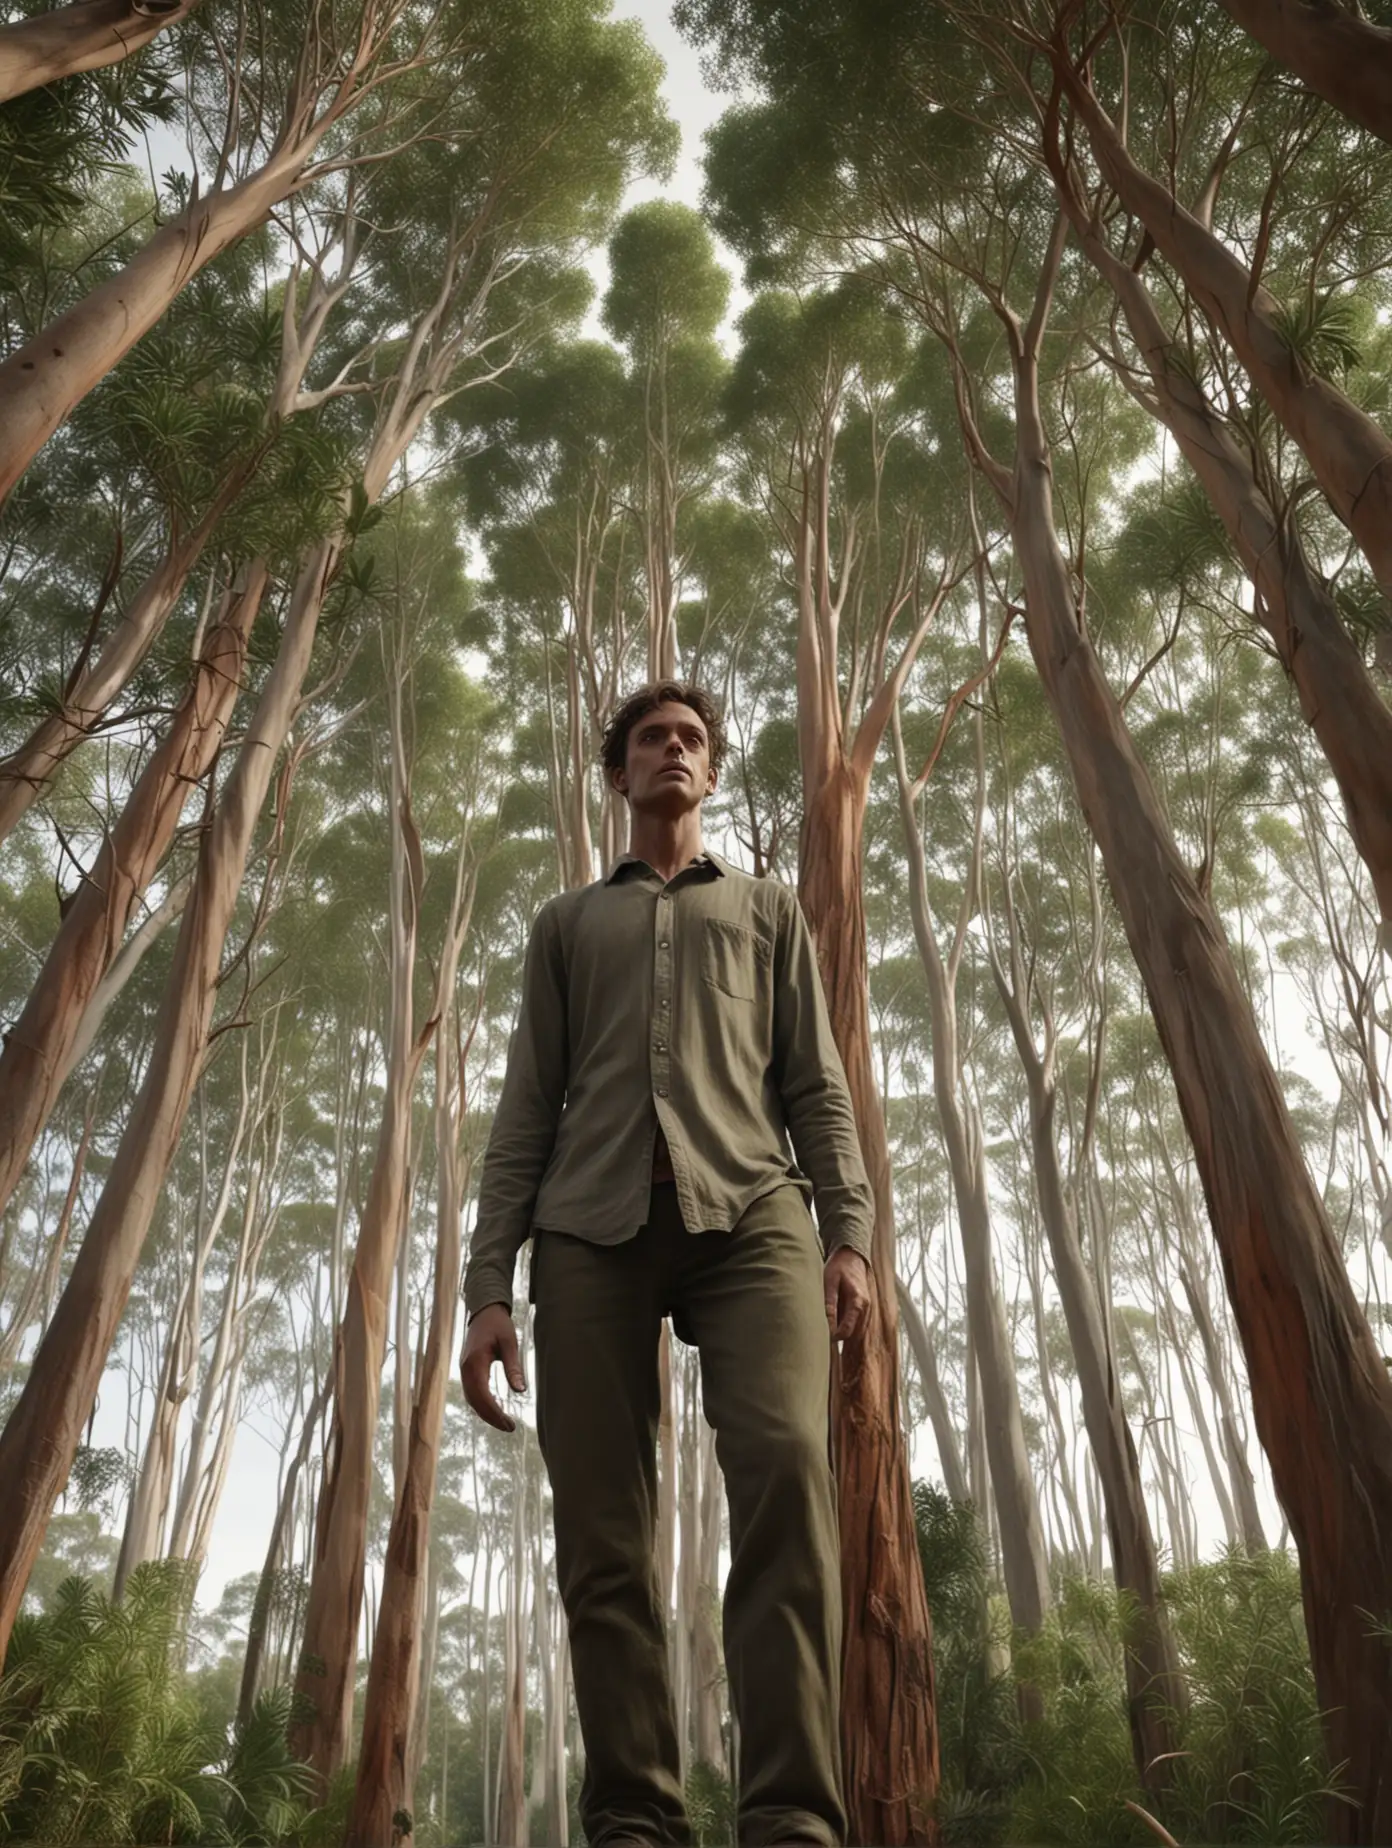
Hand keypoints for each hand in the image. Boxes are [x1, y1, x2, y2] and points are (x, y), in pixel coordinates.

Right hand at [460, 1303, 526, 1431]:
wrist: (484, 1312)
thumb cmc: (498, 1325)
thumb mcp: (510, 1343)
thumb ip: (513, 1367)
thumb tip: (521, 1391)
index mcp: (475, 1362)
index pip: (482, 1395)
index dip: (494, 1413)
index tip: (509, 1424)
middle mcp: (465, 1369)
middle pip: (474, 1401)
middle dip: (491, 1417)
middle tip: (510, 1427)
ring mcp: (464, 1370)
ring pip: (471, 1399)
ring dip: (486, 1413)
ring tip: (505, 1423)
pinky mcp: (467, 1371)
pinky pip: (471, 1393)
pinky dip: (481, 1405)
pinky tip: (494, 1410)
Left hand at [823, 1246, 871, 1344]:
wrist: (851, 1256)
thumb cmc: (839, 1267)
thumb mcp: (830, 1282)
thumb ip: (829, 1304)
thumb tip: (827, 1325)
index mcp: (858, 1302)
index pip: (847, 1330)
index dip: (833, 1337)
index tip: (820, 1335)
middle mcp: (866, 1308)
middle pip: (854, 1335)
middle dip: (839, 1339)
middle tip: (822, 1337)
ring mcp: (868, 1309)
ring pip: (857, 1332)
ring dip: (845, 1336)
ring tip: (828, 1333)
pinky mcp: (865, 1308)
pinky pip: (858, 1325)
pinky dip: (848, 1329)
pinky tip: (836, 1327)